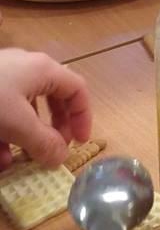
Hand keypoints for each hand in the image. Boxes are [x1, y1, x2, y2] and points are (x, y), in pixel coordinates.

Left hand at [0, 49, 90, 169]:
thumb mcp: (18, 126)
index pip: (77, 89)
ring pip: (23, 106)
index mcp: (43, 69)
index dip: (83, 116)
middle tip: (52, 151)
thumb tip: (62, 158)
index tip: (78, 144)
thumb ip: (44, 143)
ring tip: (15, 162)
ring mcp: (2, 76)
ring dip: (24, 136)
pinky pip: (2, 109)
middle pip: (52, 97)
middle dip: (53, 128)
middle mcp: (26, 67)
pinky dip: (3, 133)